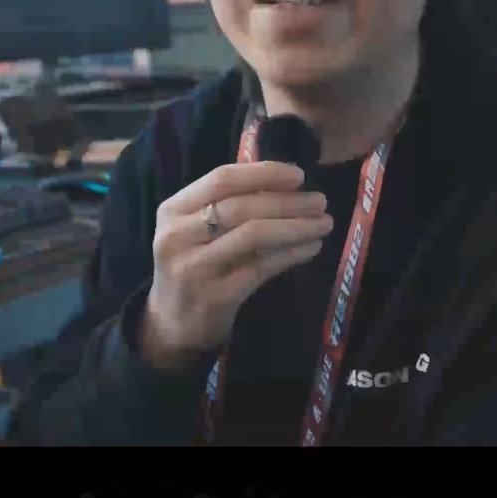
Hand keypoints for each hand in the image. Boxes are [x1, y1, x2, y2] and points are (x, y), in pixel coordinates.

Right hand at [136, 161, 332, 371]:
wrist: (173, 323)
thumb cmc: (193, 265)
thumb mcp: (195, 230)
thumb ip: (228, 204)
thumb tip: (288, 183)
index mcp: (173, 210)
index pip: (221, 179)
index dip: (263, 174)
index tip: (299, 175)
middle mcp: (178, 235)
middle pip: (240, 207)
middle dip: (287, 202)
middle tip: (320, 201)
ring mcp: (195, 267)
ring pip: (253, 235)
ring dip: (295, 226)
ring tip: (323, 223)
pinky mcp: (216, 296)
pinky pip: (262, 267)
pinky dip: (291, 254)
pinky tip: (311, 247)